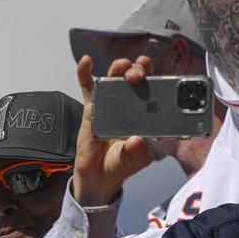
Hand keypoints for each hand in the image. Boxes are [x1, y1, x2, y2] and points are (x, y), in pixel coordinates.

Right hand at [72, 55, 151, 205]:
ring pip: (113, 79)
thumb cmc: (123, 163)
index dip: (153, 77)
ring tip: (121, 65)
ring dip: (117, 68)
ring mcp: (109, 105)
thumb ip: (139, 151)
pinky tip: (85, 61)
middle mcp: (128, 105)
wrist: (101, 176)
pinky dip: (84, 73)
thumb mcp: (137, 159)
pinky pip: (87, 89)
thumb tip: (136, 140)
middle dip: (136, 71)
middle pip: (132, 80)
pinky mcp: (91, 111)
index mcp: (144, 113)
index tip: (153, 71)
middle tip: (137, 75)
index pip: (151, 89)